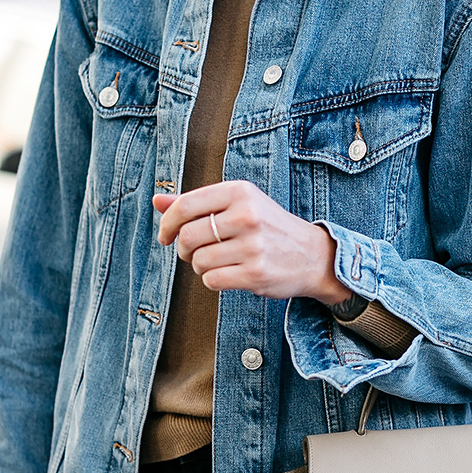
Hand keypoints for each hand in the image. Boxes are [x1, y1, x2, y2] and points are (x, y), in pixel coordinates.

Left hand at [154, 182, 350, 303]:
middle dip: (184, 249)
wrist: (314, 256)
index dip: (167, 223)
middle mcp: (247, 215)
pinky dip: (213, 280)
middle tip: (194, 252)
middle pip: (188, 235)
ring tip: (218, 262)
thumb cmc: (269, 229)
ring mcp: (253, 245)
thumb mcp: (239, 205)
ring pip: (198, 261)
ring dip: (200, 267)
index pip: (185, 205)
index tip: (166, 235)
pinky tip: (229, 274)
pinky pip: (212, 280)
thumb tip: (156, 202)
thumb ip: (197, 204)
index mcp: (240, 192)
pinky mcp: (256, 273)